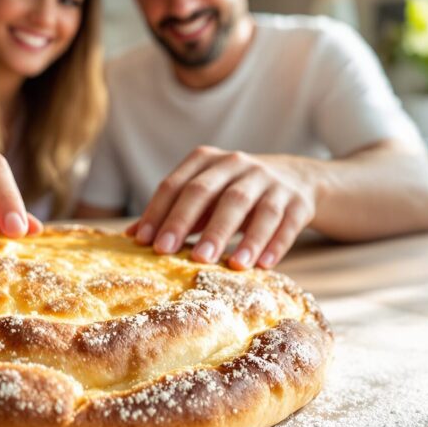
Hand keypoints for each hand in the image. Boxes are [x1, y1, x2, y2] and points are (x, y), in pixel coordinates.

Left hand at [129, 146, 315, 269]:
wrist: (295, 179)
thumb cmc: (233, 193)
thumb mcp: (204, 193)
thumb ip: (172, 212)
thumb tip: (129, 237)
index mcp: (208, 160)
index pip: (177, 184)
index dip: (159, 213)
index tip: (144, 242)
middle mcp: (239, 165)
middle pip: (212, 194)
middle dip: (189, 224)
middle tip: (170, 253)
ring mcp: (271, 182)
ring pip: (252, 208)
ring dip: (236, 237)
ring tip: (224, 266)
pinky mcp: (298, 201)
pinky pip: (286, 223)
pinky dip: (274, 244)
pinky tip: (262, 266)